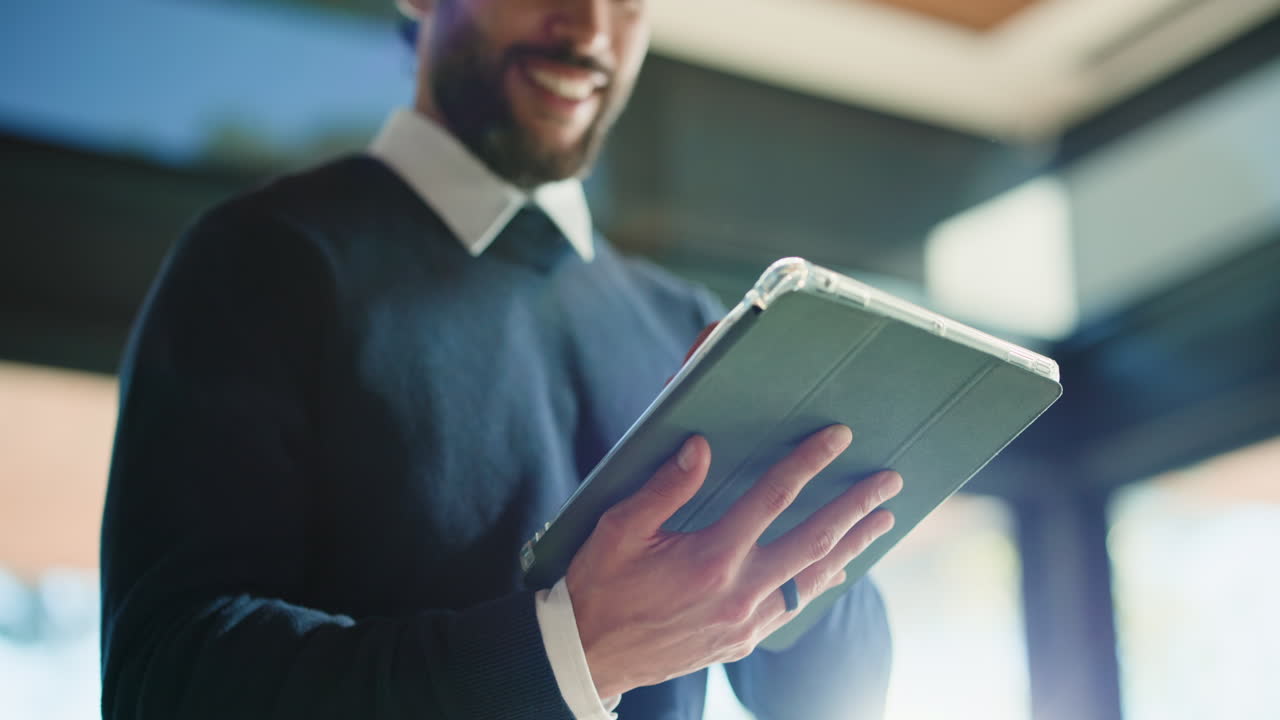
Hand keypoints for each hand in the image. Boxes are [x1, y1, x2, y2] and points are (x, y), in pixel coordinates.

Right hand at [565, 425, 901, 697]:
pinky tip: (835, 568)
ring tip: (883, 521)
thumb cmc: (600, 585)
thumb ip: (665, 488)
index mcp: (710, 557)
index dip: (808, 462)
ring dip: (851, 546)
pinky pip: (793, 606)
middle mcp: (737, 592)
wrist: (590, 656)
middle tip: (889, 482)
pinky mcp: (742, 640)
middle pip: (813, 540)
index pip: (773, 497)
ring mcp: (745, 621)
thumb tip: (700, 446)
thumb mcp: (620, 529)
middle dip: (856, 507)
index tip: (838, 437)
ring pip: (813, 578)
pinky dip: (819, 582)